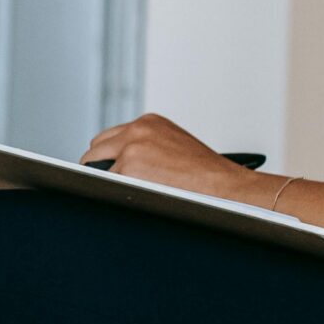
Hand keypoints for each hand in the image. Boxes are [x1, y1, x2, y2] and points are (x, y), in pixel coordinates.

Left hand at [79, 113, 269, 202]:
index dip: (110, 156)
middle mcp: (138, 130)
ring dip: (107, 182)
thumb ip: (147, 147)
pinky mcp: (128, 168)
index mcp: (149, 122)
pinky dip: (116, 195)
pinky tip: (134, 200)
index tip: (108, 168)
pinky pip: (107, 186)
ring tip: (128, 195)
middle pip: (96, 149)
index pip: (112, 137)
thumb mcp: (174, 147)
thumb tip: (119, 164)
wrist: (226, 187)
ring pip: (97, 168)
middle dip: (101, 167)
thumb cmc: (206, 174)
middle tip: (109, 186)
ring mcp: (131, 148)